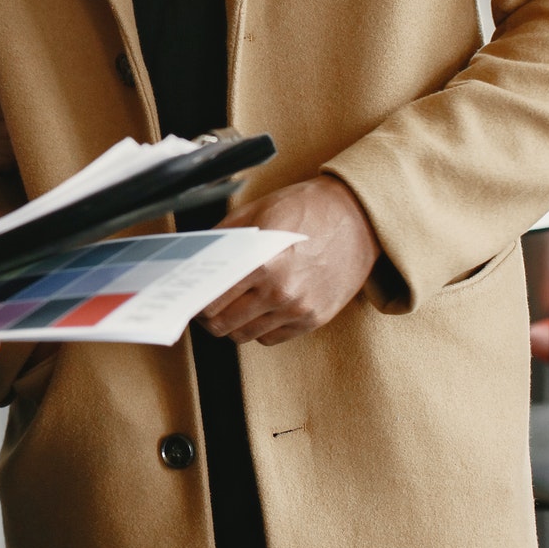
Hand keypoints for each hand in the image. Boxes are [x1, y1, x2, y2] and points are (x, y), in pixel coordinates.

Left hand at [197, 175, 380, 345]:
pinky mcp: (315, 319)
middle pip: (224, 326)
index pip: (211, 303)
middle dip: (208, 317)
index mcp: (262, 264)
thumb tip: (195, 258)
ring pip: (246, 336)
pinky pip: (272, 338)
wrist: (358, 217)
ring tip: (229, 306)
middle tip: (204, 304)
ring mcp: (300, 310)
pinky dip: (258, 328)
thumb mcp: (256, 212)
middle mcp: (281, 293)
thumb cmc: (306, 208)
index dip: (195, 302)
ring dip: (232, 324)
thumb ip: (223, 238)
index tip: (190, 296)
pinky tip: (257, 309)